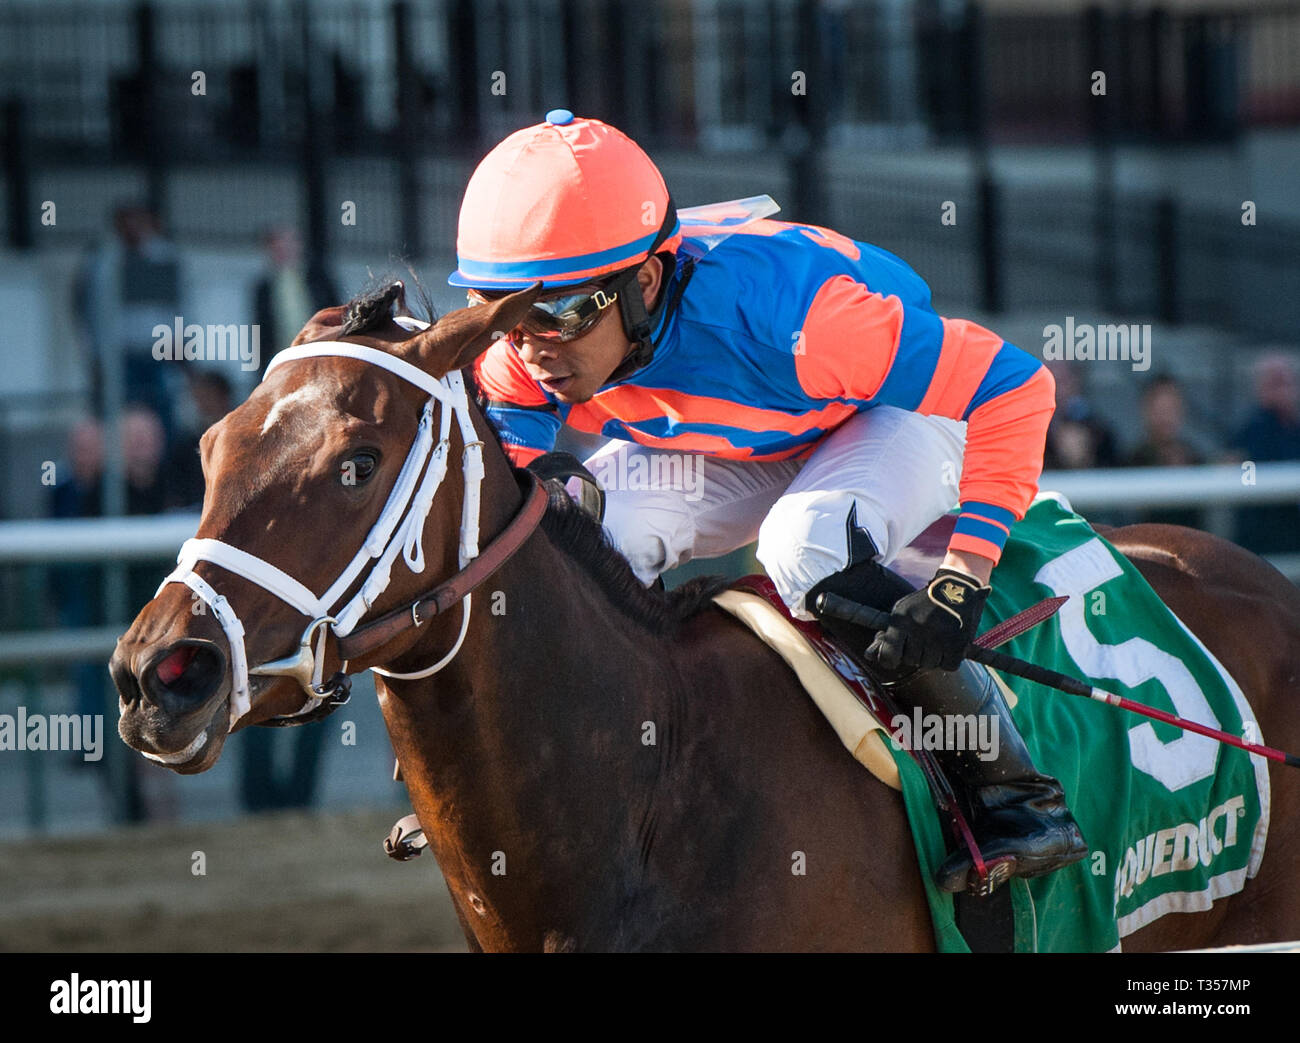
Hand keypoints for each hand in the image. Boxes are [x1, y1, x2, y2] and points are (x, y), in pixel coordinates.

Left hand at [866, 568, 990, 671]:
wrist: (958, 586)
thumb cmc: (925, 602)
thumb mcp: (902, 611)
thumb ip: (887, 634)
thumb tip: (869, 656)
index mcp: (901, 620)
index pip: (888, 655)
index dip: (890, 660)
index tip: (895, 658)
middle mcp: (918, 629)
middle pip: (911, 661)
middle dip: (916, 654)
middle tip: (923, 640)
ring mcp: (939, 637)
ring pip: (929, 665)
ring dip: (933, 658)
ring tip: (937, 641)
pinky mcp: (958, 643)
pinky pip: (948, 666)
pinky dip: (949, 660)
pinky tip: (949, 646)